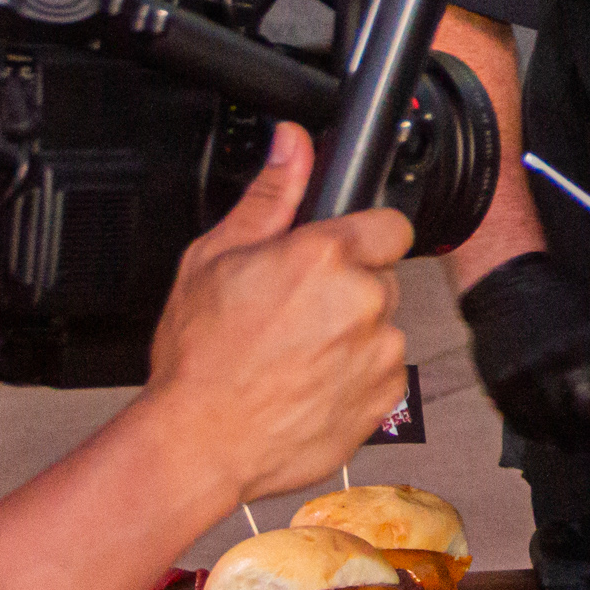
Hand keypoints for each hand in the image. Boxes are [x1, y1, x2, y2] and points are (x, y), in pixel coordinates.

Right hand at [145, 123, 413, 506]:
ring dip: (351, 335)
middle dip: (348, 288)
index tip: (339, 253)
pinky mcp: (383, 400)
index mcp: (325, 258)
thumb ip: (270, 197)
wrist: (199, 444)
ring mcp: (377, 354)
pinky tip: (307, 384)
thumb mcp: (215, 258)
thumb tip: (293, 145)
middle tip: (296, 310)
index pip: (390, 223)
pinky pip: (381, 373)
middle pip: (381, 277)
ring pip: (381, 327)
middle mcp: (361, 302)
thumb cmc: (200, 359)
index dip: (362, 236)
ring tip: (295, 355)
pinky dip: (354, 377)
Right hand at [456, 252, 589, 455]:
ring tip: (582, 449)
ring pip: (558, 432)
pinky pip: (527, 427)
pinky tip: (553, 436)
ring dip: (573, 445)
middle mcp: (566, 367)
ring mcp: (531, 380)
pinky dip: (543, 436)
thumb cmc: (564, 304)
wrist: (509, 283)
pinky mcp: (503, 388)